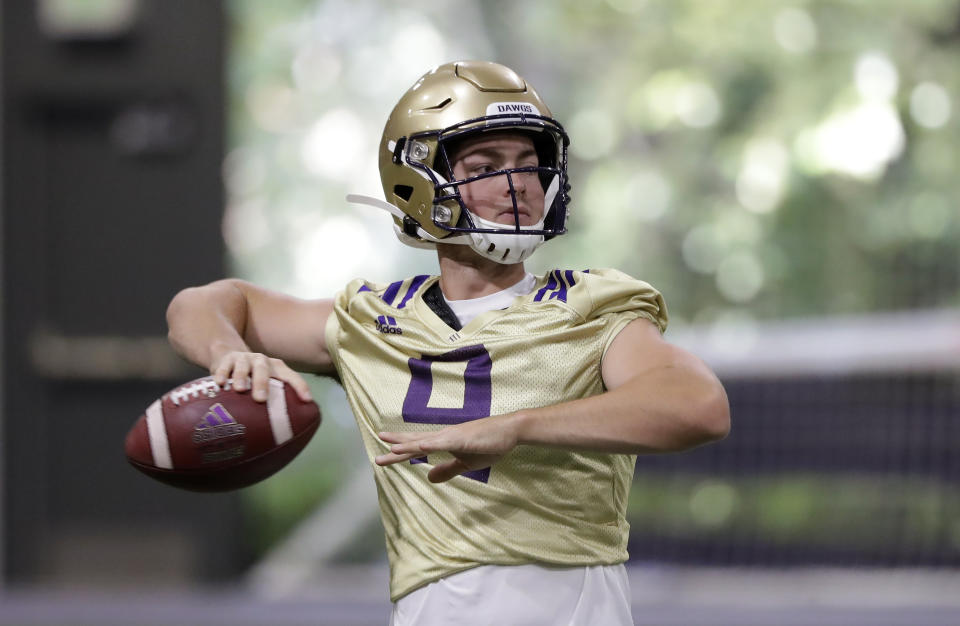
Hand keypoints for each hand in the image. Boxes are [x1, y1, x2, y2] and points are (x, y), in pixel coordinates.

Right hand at [211, 350, 312, 402]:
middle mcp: (262, 361)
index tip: (307, 400)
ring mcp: (244, 359)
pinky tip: (220, 383)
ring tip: (239, 389)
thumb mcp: (266, 384)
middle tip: (260, 399)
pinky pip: (224, 366)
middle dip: (263, 383)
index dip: (300, 387)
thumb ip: (275, 401)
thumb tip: (285, 434)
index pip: (292, 377)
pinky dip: (222, 374)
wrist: (230, 356)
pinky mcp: (227, 360)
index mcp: (276, 368)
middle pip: (264, 370)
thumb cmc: (253, 378)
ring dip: (242, 377)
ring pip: (244, 366)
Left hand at [375, 414, 520, 482]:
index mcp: (444, 442)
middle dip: (396, 449)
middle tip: (377, 456)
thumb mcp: (467, 463)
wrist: (511, 430)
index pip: (417, 447)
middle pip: (415, 443)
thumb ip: (448, 469)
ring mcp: (453, 436)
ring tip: (390, 448)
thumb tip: (429, 478)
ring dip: (408, 445)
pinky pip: (444, 443)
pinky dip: (431, 445)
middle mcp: (444, 436)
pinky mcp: (463, 438)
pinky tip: (419, 447)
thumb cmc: (490, 443)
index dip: (400, 450)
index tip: (382, 453)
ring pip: (425, 441)